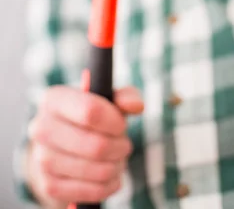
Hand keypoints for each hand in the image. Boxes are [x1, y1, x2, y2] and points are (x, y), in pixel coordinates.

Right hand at [27, 86, 143, 206]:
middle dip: (120, 147)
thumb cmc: (90, 118)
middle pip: (96, 146)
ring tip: (117, 158)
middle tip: (125, 144)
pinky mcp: (49, 186)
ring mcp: (43, 159)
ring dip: (117, 166)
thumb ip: (125, 97)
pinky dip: (109, 185)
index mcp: (54, 100)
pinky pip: (91, 191)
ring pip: (96, 170)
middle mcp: (41, 128)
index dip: (114, 121)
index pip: (90, 111)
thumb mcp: (107, 101)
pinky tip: (110, 175)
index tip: (122, 125)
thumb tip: (136, 105)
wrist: (60, 147)